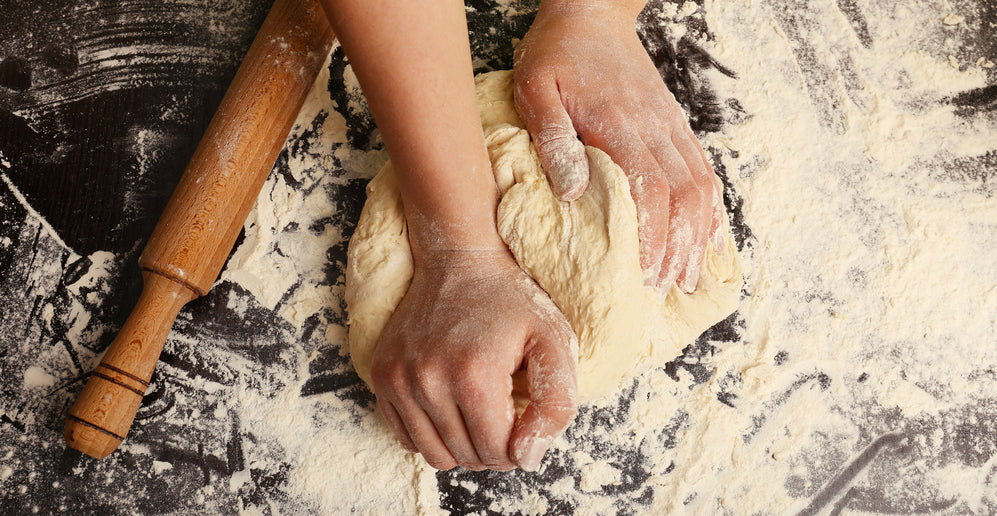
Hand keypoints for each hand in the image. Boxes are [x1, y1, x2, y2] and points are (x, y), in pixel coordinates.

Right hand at [371, 249, 577, 470]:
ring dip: (461, 445)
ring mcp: (399, 379)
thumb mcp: (555, 343)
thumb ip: (556, 405)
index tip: (523, 418)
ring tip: (477, 413)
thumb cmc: (511, 302)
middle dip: (492, 447)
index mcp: (474, 376)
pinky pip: (406, 438)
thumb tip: (528, 460)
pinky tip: (450, 405)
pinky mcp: (382, 376)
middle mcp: (428, 380)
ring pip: (434, 455)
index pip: (498, 453)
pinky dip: (431, 433)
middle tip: (503, 413)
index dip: (520, 446)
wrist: (458, 261)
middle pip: (466, 457)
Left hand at [514, 2, 723, 290]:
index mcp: (619, 124)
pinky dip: (709, 207)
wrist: (591, 13)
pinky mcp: (675, 125)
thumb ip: (553, 139)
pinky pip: (703, 169)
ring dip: (699, 234)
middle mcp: (655, 128)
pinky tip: (706, 236)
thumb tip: (571, 192)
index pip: (649, 190)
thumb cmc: (556, 55)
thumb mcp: (535, 90)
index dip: (652, 238)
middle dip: (679, 248)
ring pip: (700, 186)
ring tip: (689, 276)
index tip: (645, 276)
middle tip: (667, 289)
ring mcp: (670, 126)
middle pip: (683, 196)